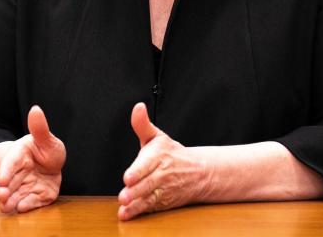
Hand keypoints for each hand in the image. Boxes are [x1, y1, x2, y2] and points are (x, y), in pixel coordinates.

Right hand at [0, 105, 65, 213]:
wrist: (51, 166)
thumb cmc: (46, 149)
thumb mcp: (45, 138)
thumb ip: (39, 128)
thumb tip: (35, 109)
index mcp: (20, 155)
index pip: (11, 162)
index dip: (6, 171)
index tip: (2, 180)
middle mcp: (20, 173)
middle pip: (9, 182)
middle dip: (4, 190)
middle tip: (1, 196)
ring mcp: (27, 186)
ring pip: (16, 194)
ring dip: (10, 201)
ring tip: (6, 207)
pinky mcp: (36, 197)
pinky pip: (31, 202)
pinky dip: (26, 205)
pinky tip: (22, 208)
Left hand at [117, 102, 206, 220]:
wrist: (198, 172)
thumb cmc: (172, 154)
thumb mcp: (158, 136)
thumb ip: (142, 124)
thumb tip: (137, 108)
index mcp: (159, 156)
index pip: (148, 164)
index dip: (138, 171)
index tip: (128, 177)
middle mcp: (162, 173)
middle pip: (148, 183)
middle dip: (135, 190)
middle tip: (124, 195)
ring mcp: (164, 189)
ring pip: (150, 197)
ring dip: (137, 203)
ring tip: (125, 206)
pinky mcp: (163, 201)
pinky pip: (151, 207)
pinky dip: (139, 211)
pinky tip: (127, 214)